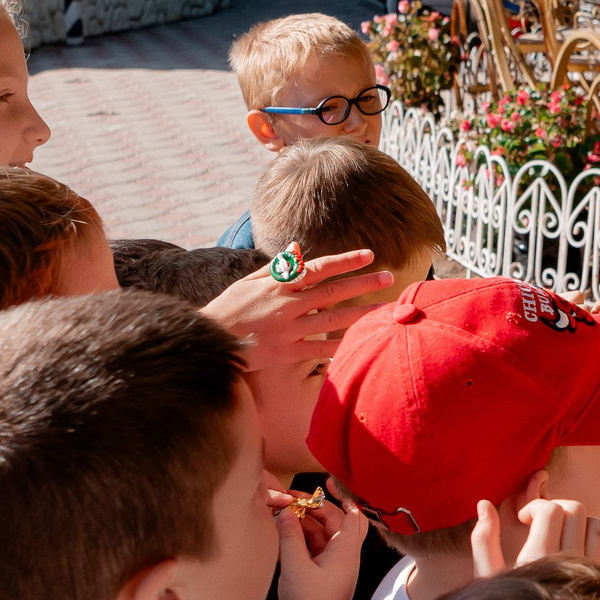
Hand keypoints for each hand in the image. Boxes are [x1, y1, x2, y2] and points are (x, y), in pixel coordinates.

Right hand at [202, 244, 390, 368]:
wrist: (209, 339)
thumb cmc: (230, 307)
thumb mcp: (249, 281)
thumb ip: (278, 267)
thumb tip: (297, 246)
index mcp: (279, 284)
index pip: (318, 267)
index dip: (345, 260)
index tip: (369, 255)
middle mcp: (287, 304)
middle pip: (332, 292)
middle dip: (363, 284)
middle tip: (390, 277)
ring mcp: (288, 329)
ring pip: (332, 321)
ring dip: (361, 314)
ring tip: (386, 309)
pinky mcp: (287, 353)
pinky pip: (319, 349)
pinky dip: (341, 346)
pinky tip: (363, 342)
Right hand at [273, 490, 367, 599]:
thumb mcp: (295, 567)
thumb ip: (290, 536)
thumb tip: (285, 511)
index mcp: (346, 552)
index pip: (352, 515)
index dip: (343, 496)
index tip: (326, 481)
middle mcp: (343, 557)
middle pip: (335, 522)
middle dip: (315, 507)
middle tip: (291, 498)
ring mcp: (333, 567)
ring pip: (322, 535)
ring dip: (304, 523)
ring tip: (282, 512)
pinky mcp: (321, 576)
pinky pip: (313, 549)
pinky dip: (300, 538)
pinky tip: (284, 532)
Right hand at [471, 496, 599, 577]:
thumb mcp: (486, 580)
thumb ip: (483, 540)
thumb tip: (484, 504)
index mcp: (538, 561)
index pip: (551, 510)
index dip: (536, 506)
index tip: (524, 519)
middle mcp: (570, 566)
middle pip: (577, 510)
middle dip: (558, 508)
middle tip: (542, 524)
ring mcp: (594, 576)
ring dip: (581, 524)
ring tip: (562, 539)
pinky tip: (583, 554)